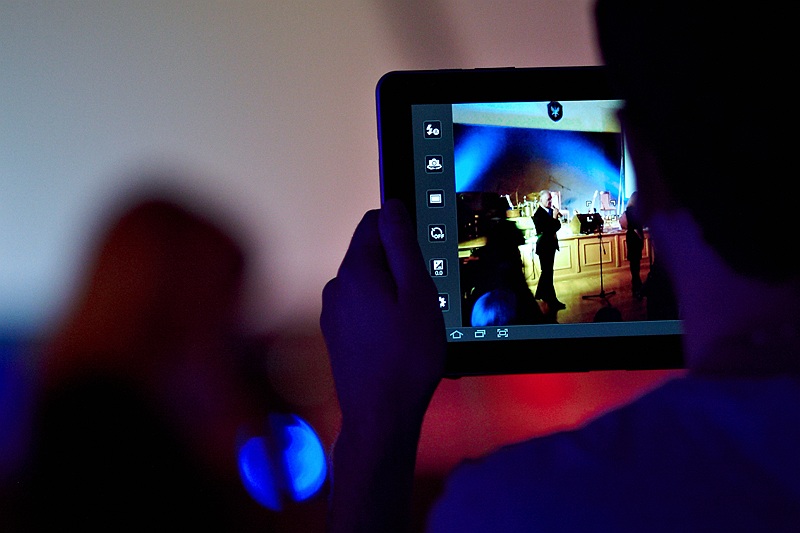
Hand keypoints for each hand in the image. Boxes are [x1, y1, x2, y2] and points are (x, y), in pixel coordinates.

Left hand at [321, 198, 445, 425]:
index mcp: (356, 269)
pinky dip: (382, 314)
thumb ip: (403, 245)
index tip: (425, 256)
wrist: (380, 415)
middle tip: (426, 298)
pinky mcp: (336, 333)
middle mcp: (337, 285)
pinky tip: (399, 340)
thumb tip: (392, 206)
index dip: (404, 231)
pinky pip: (362, 308)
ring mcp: (333, 311)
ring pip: (369, 283)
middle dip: (400, 266)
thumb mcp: (418, 294)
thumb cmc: (407, 358)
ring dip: (392, 292)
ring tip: (415, 325)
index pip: (376, 221)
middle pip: (372, 253)